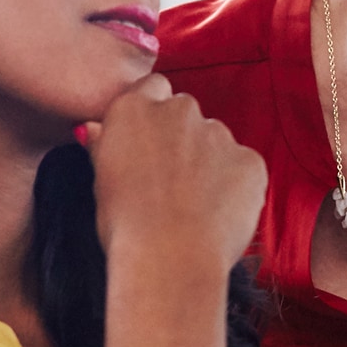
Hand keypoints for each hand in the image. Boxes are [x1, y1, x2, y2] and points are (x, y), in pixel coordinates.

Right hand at [77, 74, 267, 275]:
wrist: (169, 258)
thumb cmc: (125, 226)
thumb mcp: (101, 181)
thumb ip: (106, 146)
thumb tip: (96, 129)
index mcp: (135, 109)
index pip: (152, 89)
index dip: (154, 116)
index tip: (152, 142)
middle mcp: (179, 110)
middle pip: (186, 114)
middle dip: (183, 139)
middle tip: (173, 182)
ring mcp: (219, 134)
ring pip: (217, 141)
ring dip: (210, 163)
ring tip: (196, 207)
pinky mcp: (250, 160)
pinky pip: (243, 167)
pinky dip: (236, 186)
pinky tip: (219, 215)